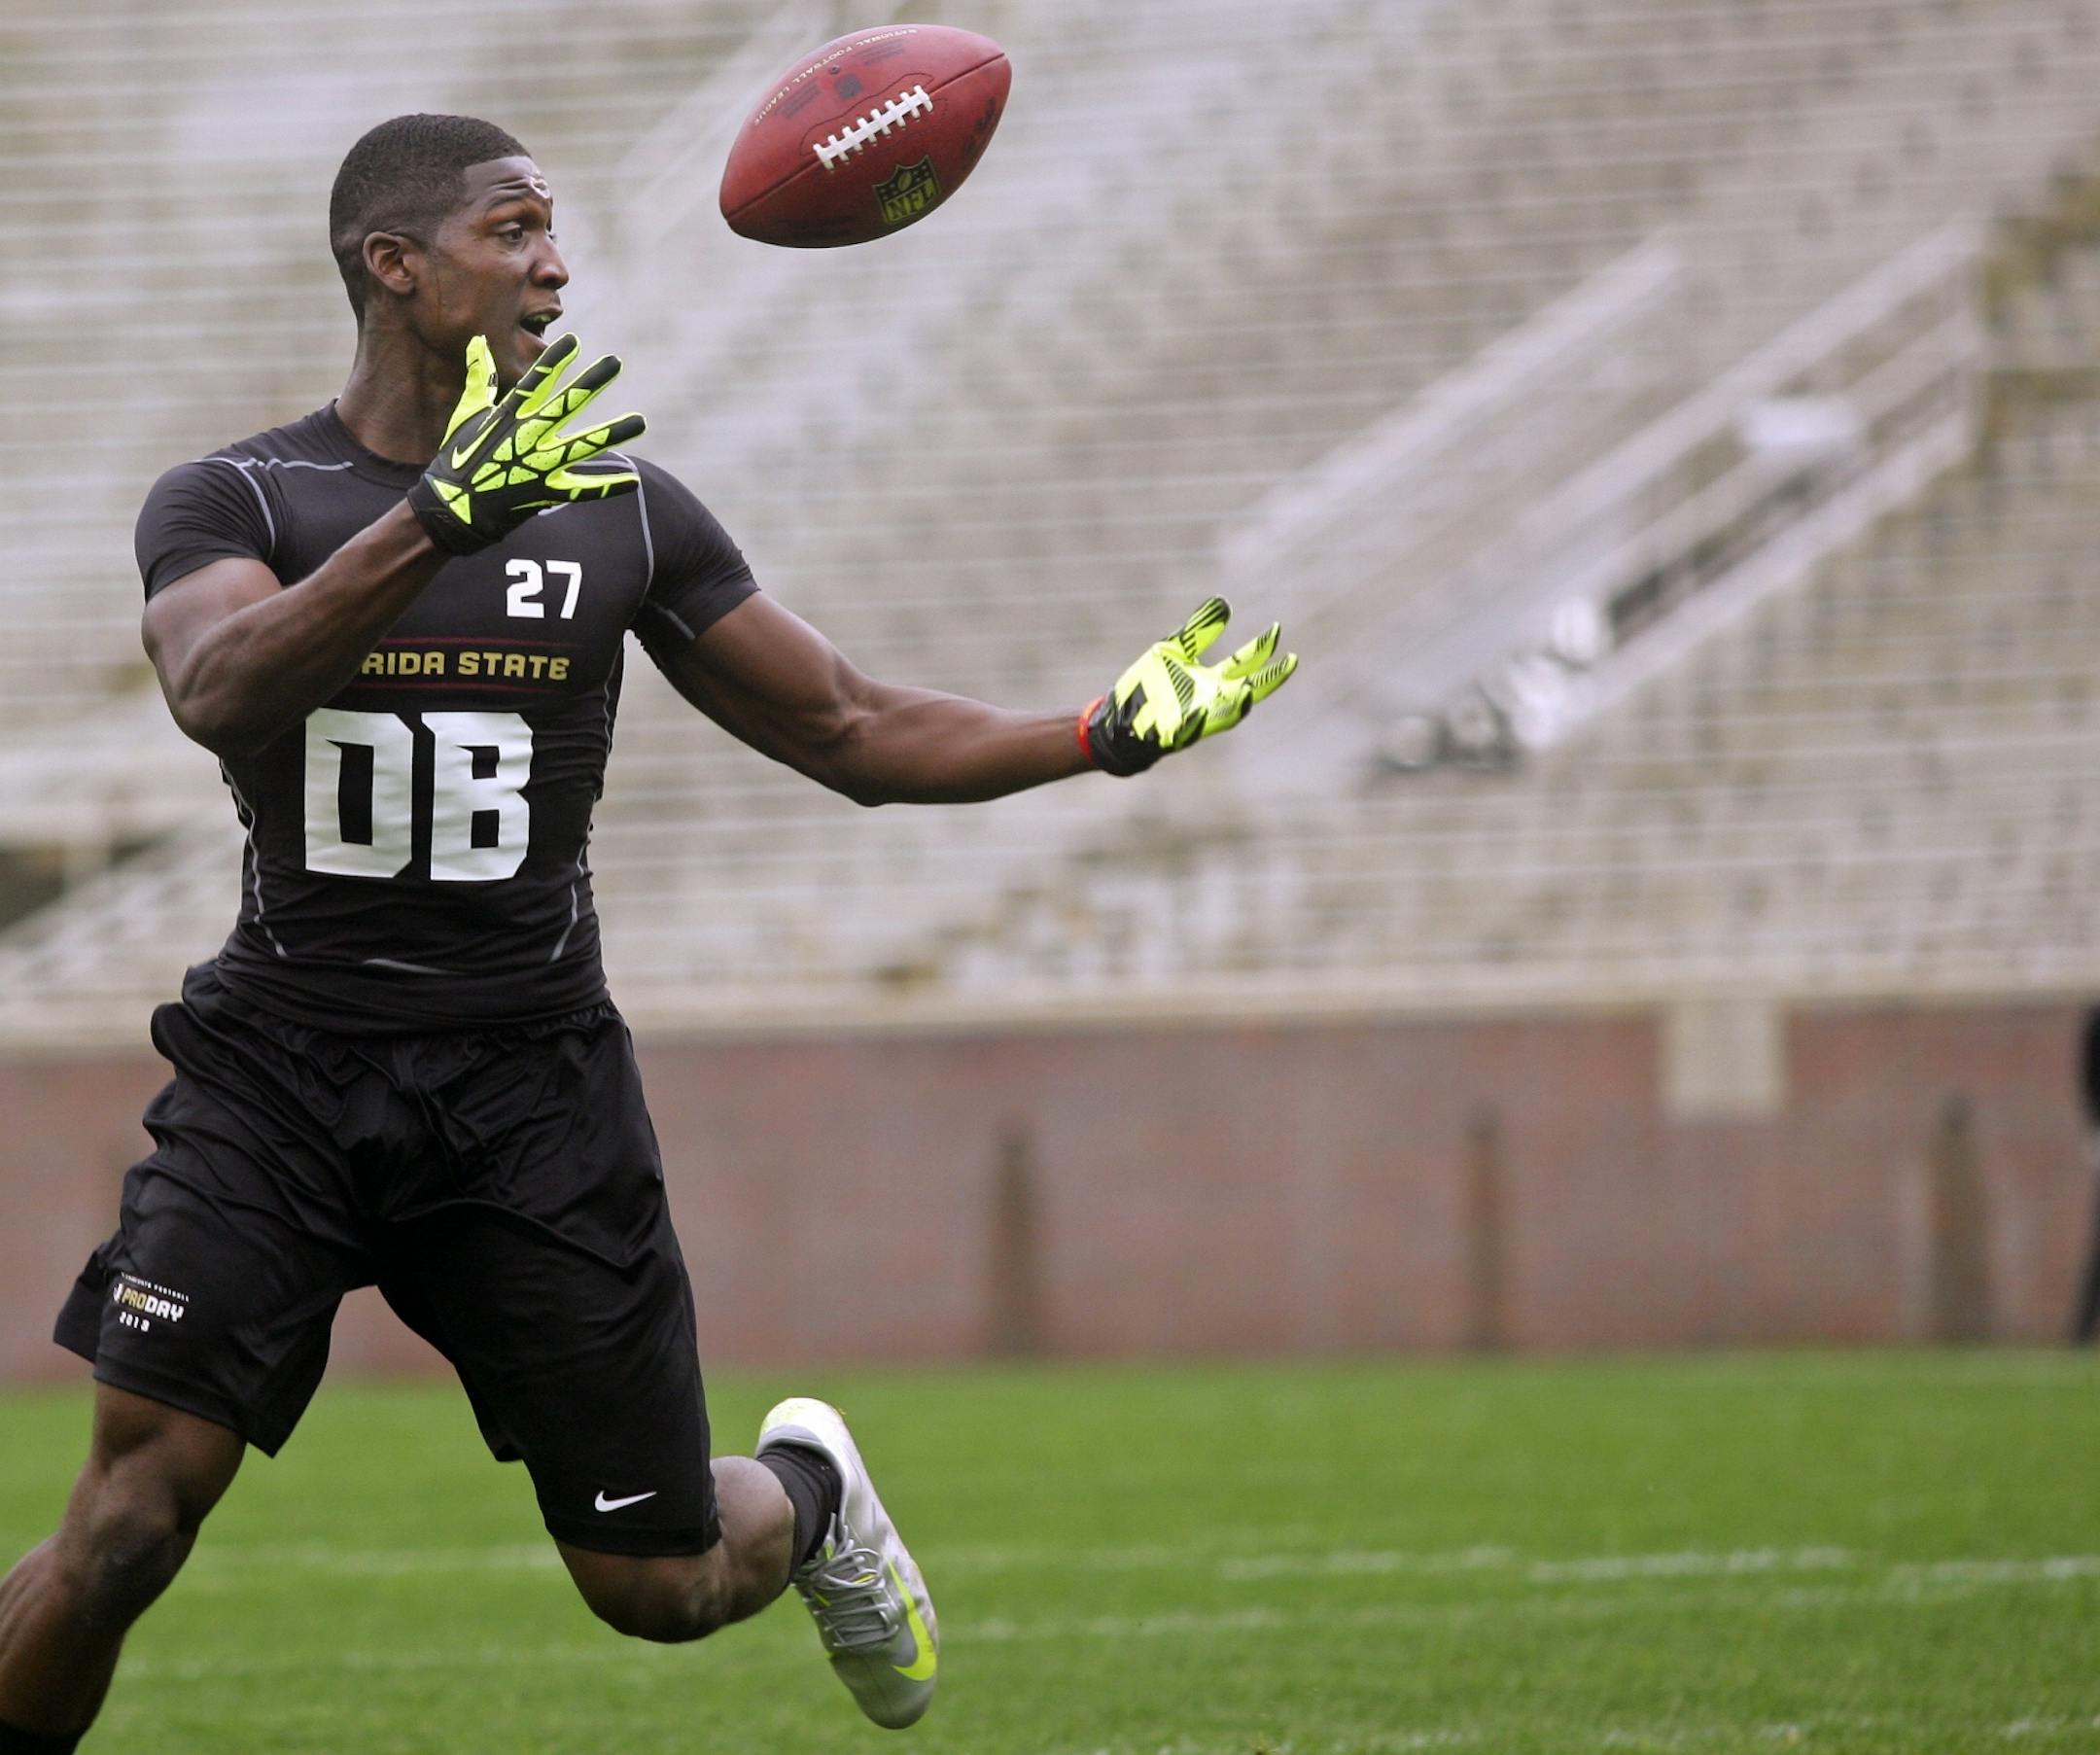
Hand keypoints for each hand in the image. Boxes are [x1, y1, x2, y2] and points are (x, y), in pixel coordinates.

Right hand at [405, 333, 645, 554]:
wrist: (454, 505)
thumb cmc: (459, 456)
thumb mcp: (468, 413)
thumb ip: (479, 378)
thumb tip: (478, 342)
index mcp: (509, 416)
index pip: (536, 381)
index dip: (555, 360)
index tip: (574, 341)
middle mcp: (527, 437)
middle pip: (565, 405)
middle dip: (591, 383)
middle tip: (615, 362)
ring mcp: (539, 464)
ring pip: (583, 446)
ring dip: (613, 433)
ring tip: (640, 421)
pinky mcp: (546, 491)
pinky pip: (583, 489)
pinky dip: (607, 486)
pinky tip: (633, 480)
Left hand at [1081, 597, 1297, 775]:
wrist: (1119, 718)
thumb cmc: (1149, 686)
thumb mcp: (1173, 650)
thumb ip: (1197, 631)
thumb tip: (1224, 603)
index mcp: (1213, 681)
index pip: (1245, 664)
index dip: (1262, 648)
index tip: (1276, 630)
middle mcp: (1211, 700)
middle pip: (1249, 691)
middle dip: (1270, 679)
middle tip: (1291, 661)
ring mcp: (1194, 718)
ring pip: (1225, 716)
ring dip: (1239, 705)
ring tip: (1249, 690)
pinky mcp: (1172, 733)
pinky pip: (1188, 731)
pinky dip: (1196, 724)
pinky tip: (1201, 712)